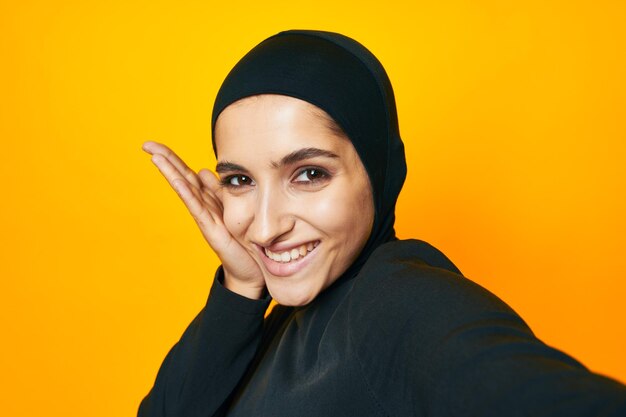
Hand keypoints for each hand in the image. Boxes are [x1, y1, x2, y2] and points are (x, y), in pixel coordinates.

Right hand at [142, 141, 265, 298]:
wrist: (249, 270)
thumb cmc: (241, 242)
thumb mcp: (232, 208)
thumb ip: (218, 191)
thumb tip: (203, 170)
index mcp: (208, 200)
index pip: (188, 174)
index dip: (174, 158)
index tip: (155, 145)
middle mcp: (203, 207)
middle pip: (182, 177)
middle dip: (165, 160)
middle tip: (146, 144)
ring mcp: (205, 218)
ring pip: (186, 190)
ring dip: (171, 173)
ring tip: (155, 156)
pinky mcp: (211, 229)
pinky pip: (197, 208)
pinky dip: (186, 193)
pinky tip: (176, 180)